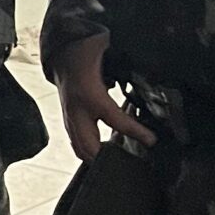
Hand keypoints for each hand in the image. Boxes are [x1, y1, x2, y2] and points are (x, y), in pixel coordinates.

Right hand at [50, 31, 155, 163]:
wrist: (62, 53)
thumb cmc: (85, 54)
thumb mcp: (112, 64)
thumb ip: (128, 73)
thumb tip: (151, 85)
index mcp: (91, 96)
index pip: (117, 120)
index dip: (137, 133)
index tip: (152, 141)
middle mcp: (77, 111)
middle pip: (88, 148)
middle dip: (107, 158)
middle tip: (128, 160)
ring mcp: (69, 117)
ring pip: (79, 148)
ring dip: (96, 156)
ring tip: (115, 158)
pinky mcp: (67, 119)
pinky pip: (76, 142)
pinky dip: (89, 149)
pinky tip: (102, 147)